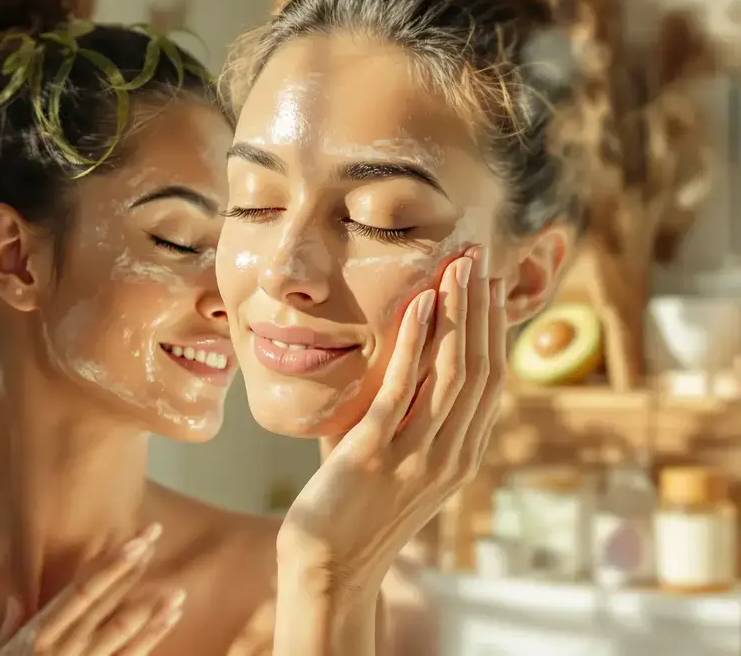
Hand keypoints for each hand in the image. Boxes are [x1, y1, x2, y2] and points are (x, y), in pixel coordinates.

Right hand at [0, 523, 186, 654]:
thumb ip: (10, 628)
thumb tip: (14, 599)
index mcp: (39, 634)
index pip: (80, 591)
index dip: (109, 565)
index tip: (134, 542)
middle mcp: (62, 647)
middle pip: (104, 603)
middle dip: (132, 571)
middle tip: (156, 540)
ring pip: (122, 631)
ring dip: (151, 608)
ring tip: (176, 588)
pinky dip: (152, 638)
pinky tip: (171, 620)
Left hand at [278, 247, 506, 601]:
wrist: (329, 565)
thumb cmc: (353, 507)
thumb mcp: (394, 455)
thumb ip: (405, 413)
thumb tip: (402, 357)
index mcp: (462, 454)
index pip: (491, 380)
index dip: (493, 327)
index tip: (488, 283)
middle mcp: (452, 455)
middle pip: (482, 368)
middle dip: (482, 308)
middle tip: (478, 258)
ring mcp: (418, 457)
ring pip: (454, 372)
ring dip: (458, 313)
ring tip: (457, 267)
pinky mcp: (376, 454)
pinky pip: (404, 388)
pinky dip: (416, 341)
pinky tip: (420, 303)